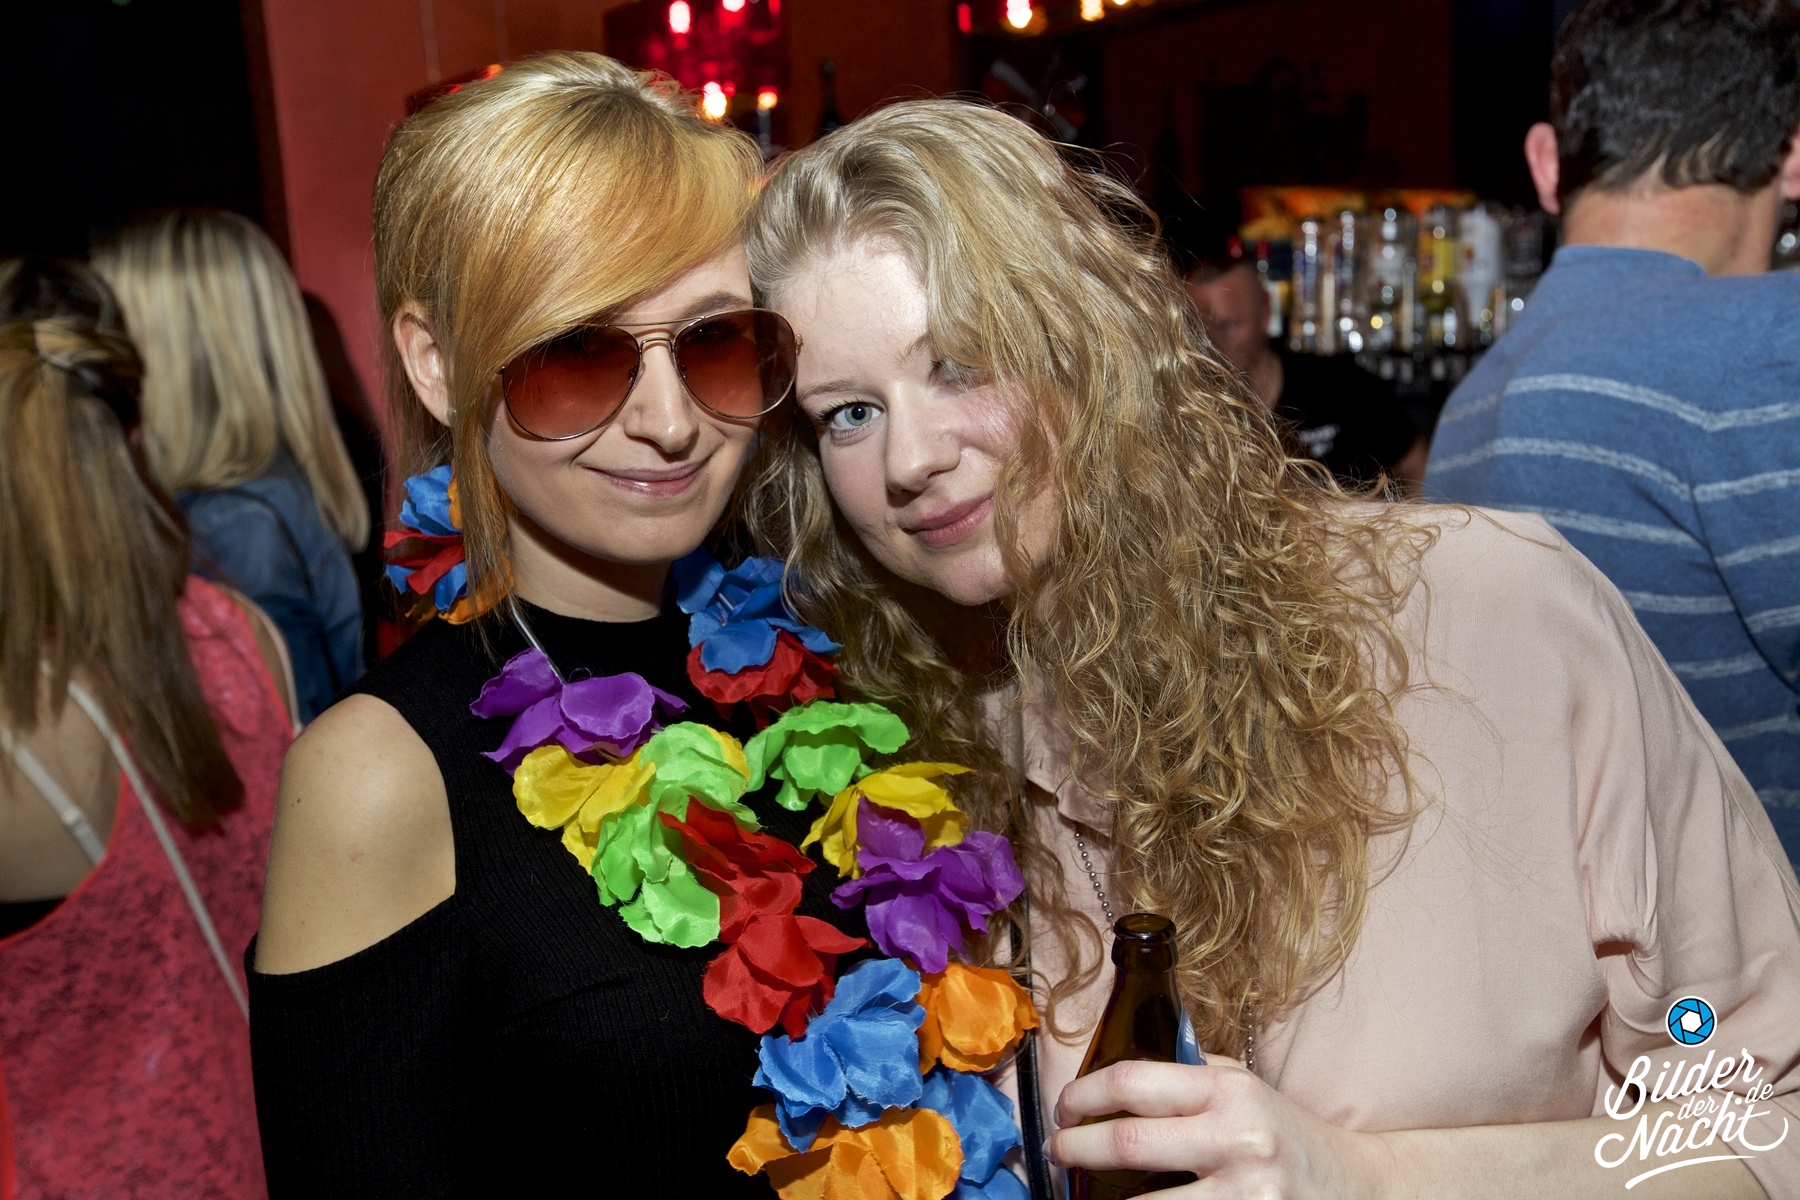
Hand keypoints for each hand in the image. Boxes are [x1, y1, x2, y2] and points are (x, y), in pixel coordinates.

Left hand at [1045, 1060, 1396, 1198]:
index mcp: (1228, 1091)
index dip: (1083, 1094)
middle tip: (1056, 1150)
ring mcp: (1246, 1193)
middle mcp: (1237, 1138)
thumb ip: (1191, 1075)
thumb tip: (1117, 1074)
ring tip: (1085, 1192)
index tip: (1064, 1108)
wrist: (1360, 1188)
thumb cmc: (1289, 1134)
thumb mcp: (1246, 1088)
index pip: (1133, 1082)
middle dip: (1075, 1148)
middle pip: (1128, 1142)